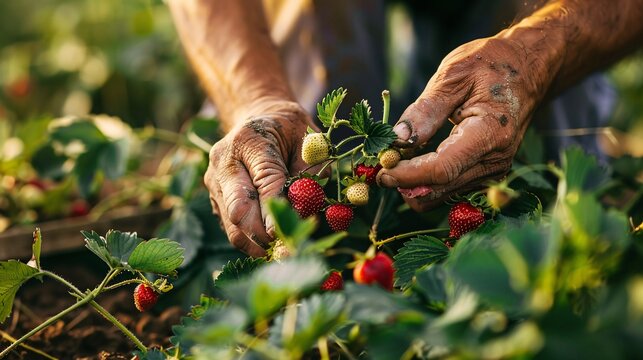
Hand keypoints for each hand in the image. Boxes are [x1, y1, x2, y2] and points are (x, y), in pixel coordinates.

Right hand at [204, 102, 314, 255]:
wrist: (258, 118)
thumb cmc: (289, 130)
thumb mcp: (307, 140)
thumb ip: (309, 172)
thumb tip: (304, 211)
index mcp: (248, 140)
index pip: (264, 181)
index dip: (275, 211)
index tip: (286, 233)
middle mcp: (223, 161)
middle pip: (238, 207)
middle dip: (261, 234)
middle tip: (285, 249)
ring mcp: (214, 181)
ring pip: (231, 224)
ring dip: (256, 243)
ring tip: (280, 252)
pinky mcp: (215, 198)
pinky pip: (231, 227)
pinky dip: (250, 240)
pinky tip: (270, 245)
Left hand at [377, 36, 548, 210]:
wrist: (529, 69)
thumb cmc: (492, 64)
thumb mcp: (455, 74)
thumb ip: (426, 110)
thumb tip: (398, 139)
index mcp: (489, 133)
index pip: (441, 169)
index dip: (407, 174)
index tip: (381, 167)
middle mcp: (495, 161)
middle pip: (438, 190)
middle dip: (404, 182)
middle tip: (381, 160)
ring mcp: (492, 172)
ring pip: (440, 195)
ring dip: (413, 183)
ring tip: (396, 156)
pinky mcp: (486, 174)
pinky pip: (448, 189)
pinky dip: (426, 181)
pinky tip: (414, 159)